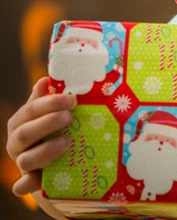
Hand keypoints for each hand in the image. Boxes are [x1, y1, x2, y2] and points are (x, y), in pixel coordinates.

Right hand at [6, 77, 75, 195]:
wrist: (56, 163)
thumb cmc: (54, 130)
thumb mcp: (51, 113)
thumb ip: (48, 98)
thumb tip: (46, 79)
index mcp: (21, 122)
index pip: (31, 110)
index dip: (49, 104)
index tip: (71, 99)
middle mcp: (17, 142)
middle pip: (25, 133)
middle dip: (47, 124)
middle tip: (69, 117)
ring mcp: (22, 162)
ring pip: (26, 160)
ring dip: (45, 151)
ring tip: (66, 142)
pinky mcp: (29, 181)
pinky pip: (23, 185)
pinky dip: (28, 184)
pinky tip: (37, 181)